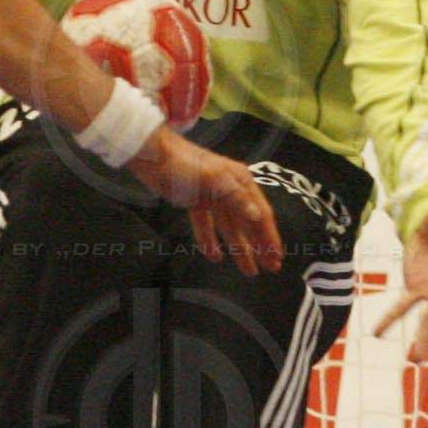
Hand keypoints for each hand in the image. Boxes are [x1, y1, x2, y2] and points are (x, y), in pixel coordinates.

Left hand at [126, 131, 283, 276]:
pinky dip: (210, 240)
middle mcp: (231, 189)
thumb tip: (259, 217)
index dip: (270, 236)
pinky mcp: (195, 202)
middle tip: (270, 269)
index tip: (277, 257)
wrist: (151, 155)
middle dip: (260, 246)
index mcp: (240, 181)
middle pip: (249, 223)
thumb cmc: (185, 164)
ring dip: (239, 249)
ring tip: (249, 271)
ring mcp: (212, 196)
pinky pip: (206, 225)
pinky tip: (215, 257)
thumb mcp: (213, 179)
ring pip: (230, 227)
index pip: (261, 213)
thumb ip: (237, 198)